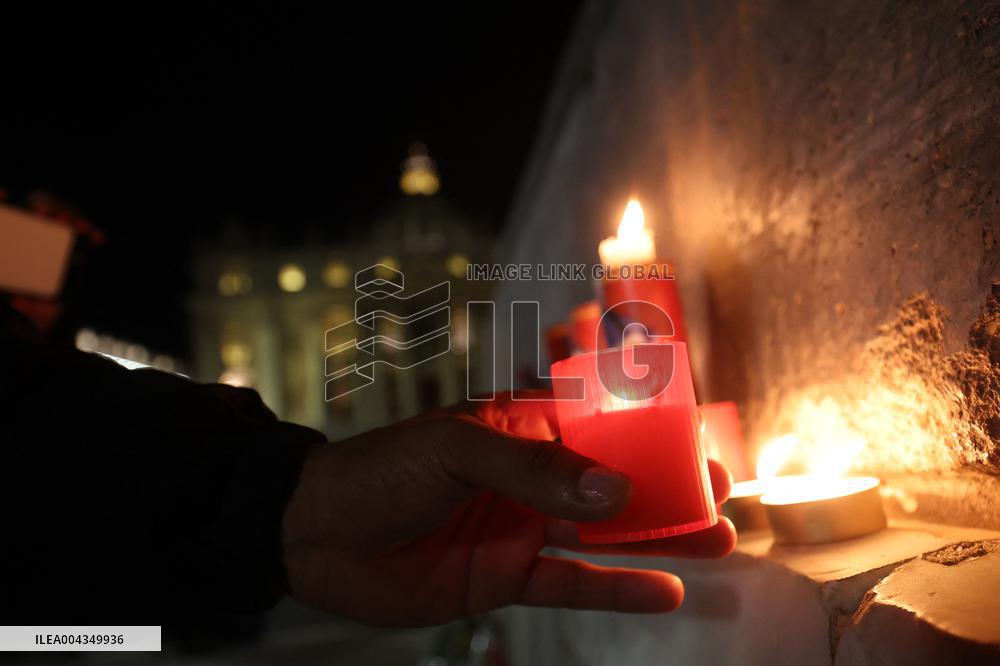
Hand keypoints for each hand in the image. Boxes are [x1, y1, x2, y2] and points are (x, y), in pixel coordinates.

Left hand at [282, 390, 735, 626]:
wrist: (316, 535)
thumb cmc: (382, 470)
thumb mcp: (456, 451)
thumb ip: (533, 469)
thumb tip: (615, 487)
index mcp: (519, 426)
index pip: (595, 419)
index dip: (646, 424)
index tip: (698, 428)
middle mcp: (530, 476)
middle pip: (613, 478)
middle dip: (668, 483)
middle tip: (724, 490)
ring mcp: (522, 527)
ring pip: (605, 532)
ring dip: (660, 536)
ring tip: (718, 539)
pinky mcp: (508, 576)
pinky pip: (573, 584)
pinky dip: (618, 588)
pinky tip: (666, 593)